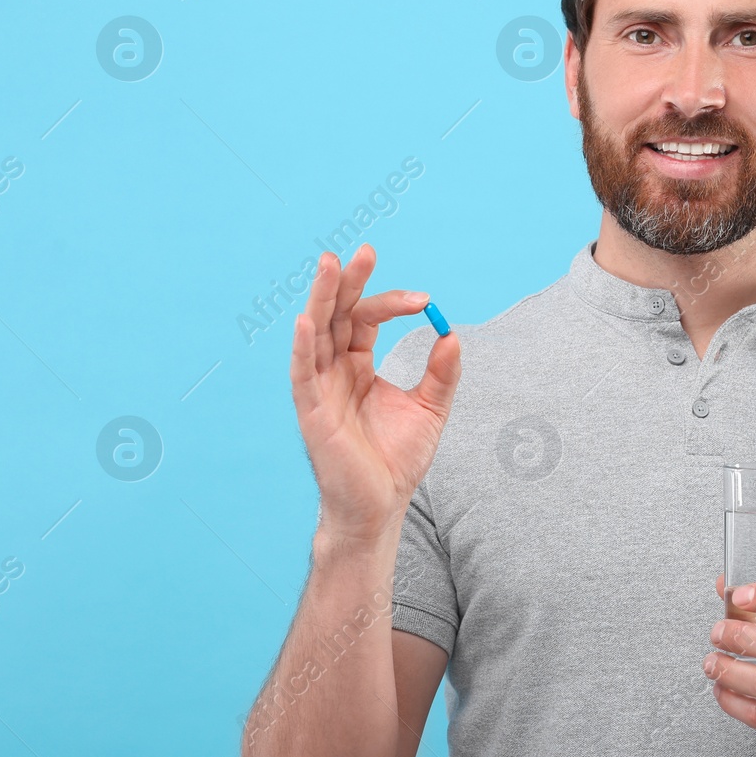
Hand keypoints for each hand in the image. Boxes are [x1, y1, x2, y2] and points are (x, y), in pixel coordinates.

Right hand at [289, 243, 460, 543]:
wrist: (382, 505)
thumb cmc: (397, 459)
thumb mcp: (430, 408)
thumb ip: (442, 373)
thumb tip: (453, 334)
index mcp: (357, 365)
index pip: (365, 319)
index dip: (392, 303)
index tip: (426, 300)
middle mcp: (334, 371)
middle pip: (336, 315)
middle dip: (348, 282)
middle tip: (366, 251)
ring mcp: (319, 389)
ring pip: (315, 333)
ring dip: (321, 298)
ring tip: (329, 263)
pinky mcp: (312, 412)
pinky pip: (302, 374)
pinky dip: (302, 347)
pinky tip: (307, 321)